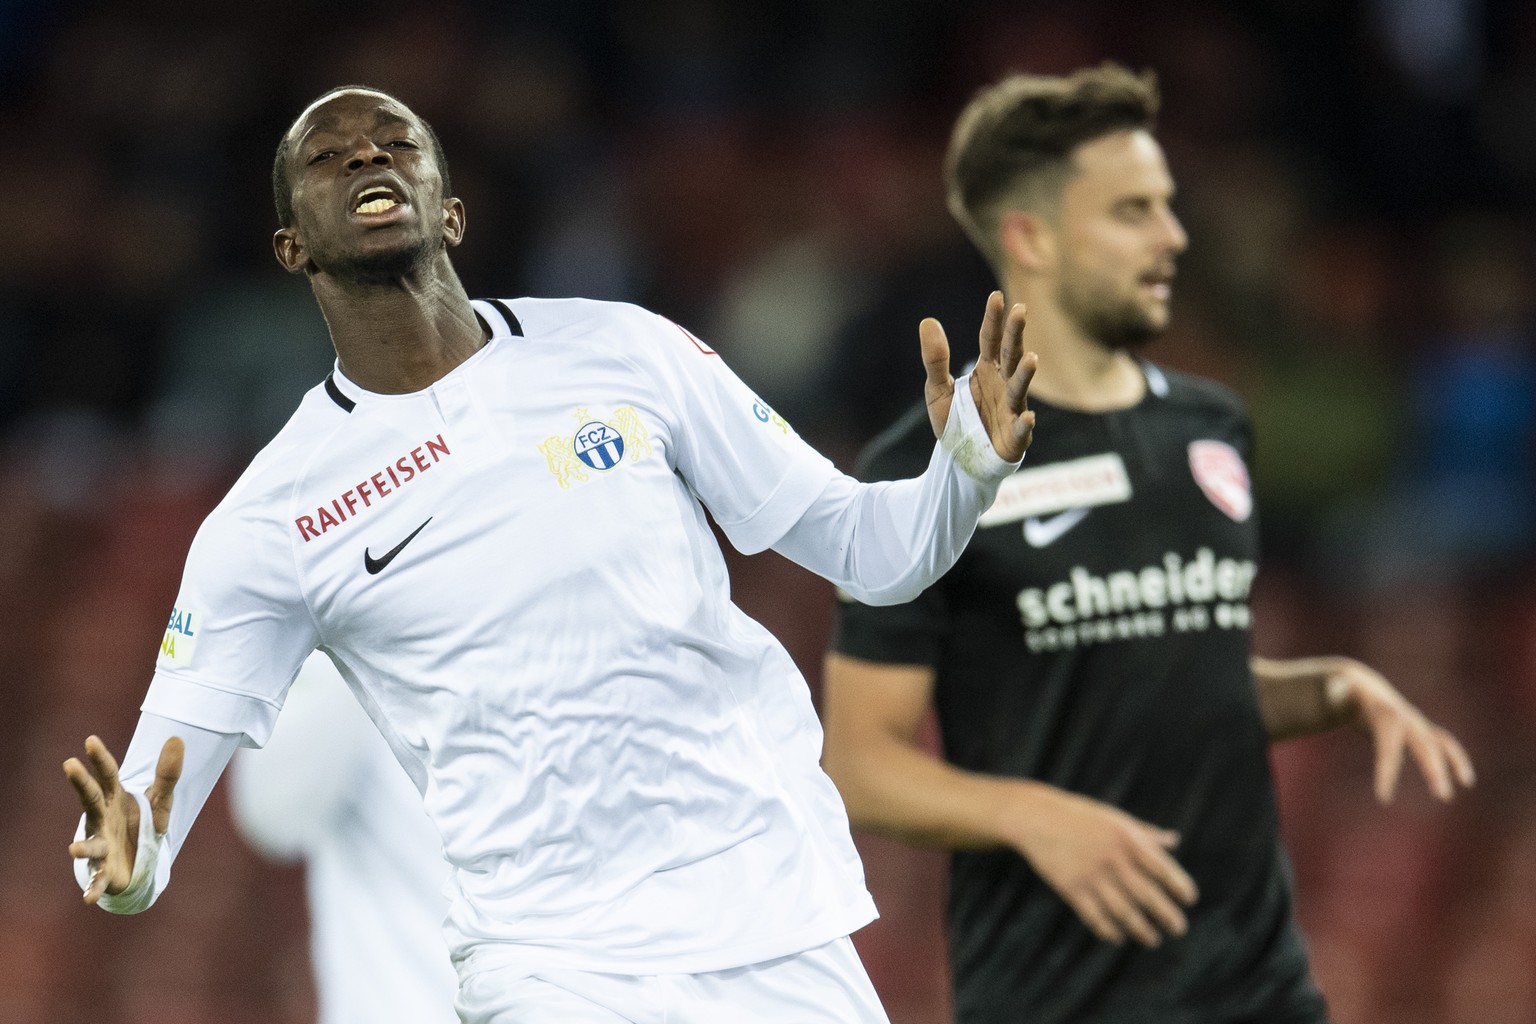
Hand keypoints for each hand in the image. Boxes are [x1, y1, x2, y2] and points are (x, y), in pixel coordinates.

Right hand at [64, 735, 182, 903]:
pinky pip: (98, 879)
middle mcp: (102, 819)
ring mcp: (101, 844)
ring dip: (84, 848)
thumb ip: (168, 772)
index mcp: (114, 799)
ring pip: (91, 844)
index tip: (90, 740)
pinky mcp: (105, 870)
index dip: (100, 758)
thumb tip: (177, 737)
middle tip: (68, 763)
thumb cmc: (141, 822)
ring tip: (75, 849)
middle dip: (80, 782)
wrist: (136, 859)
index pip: (107, 775)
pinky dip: (93, 888)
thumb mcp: (160, 798)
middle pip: (90, 798)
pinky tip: (89, 898)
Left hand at [922, 290, 1036, 460]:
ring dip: (1026, 374)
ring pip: (1020, 388)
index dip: (993, 319)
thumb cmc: (956, 422)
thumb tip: (927, 321)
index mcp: (987, 370)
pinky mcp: (1015, 437)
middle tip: (1020, 311)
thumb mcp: (937, 389)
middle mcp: (1004, 385)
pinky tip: (1027, 418)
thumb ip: (935, 359)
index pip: (991, 339)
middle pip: (1011, 355)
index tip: (997, 297)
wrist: (962, 460)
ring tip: (1031, 358)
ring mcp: (1012, 409)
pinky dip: (1024, 424)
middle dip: (1016, 334)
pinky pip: (1020, 429)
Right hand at [1009, 786, 1197, 947]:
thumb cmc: (1081, 816)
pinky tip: (1118, 936)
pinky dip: (1108, 930)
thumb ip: (1146, 833)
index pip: (1163, 868)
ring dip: (1142, 930)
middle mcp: (1113, 859)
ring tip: (1153, 940)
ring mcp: (1091, 875)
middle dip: (1167, 916)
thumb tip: (1175, 840)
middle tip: (1179, 929)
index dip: (1180, 886)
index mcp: (1127, 840)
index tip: (1189, 900)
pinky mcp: (1071, 888)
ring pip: (1124, 912)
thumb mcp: (1116, 818)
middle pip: (1147, 896)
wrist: (1036, 816)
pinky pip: (1095, 917)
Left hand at [1324, 658, 1475, 802]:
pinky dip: (1456, 759)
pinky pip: (1444, 745)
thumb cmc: (1344, 692)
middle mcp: (1407, 719)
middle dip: (1434, 768)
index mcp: (1384, 715)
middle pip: (1423, 744)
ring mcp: (1417, 723)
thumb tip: (1334, 693)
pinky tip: (1466, 780)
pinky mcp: (1421, 730)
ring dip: (1454, 762)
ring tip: (1465, 784)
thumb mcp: (1336, 690)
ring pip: (1441, 742)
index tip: (1383, 798)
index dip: (1387, 770)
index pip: (1388, 747)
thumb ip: (1336, 692)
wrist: (1363, 687)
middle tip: (1443, 796)